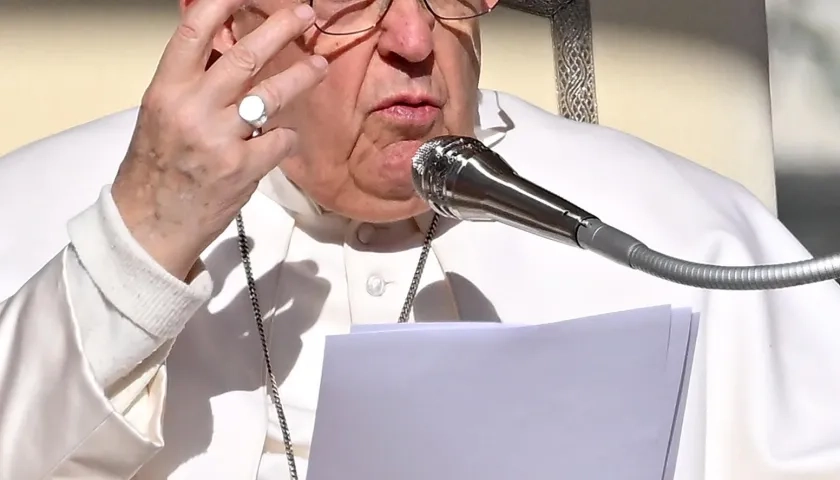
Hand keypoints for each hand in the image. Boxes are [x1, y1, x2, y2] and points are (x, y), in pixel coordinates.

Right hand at [111, 0, 325, 279]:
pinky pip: (280, 139)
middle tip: (305, 14)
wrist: (149, 226)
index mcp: (166, 89)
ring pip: (273, 94)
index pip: (195, 31)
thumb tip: (229, 53)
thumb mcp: (161, 115)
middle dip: (282, 29)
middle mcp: (192, 108)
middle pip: (246, 55)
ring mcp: (220, 139)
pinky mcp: (243, 169)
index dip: (223, 3)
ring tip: (319, 65)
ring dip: (303, 75)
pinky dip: (286, 136)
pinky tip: (282, 139)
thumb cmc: (155, 169)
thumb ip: (192, 84)